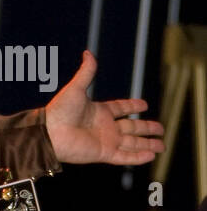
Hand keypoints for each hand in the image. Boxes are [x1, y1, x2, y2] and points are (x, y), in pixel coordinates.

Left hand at [44, 51, 163, 164]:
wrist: (49, 133)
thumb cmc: (59, 111)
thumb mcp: (76, 88)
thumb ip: (86, 72)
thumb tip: (88, 53)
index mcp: (98, 111)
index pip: (120, 109)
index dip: (131, 106)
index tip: (144, 105)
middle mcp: (104, 127)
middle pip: (131, 128)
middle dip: (147, 128)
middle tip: (161, 129)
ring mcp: (104, 141)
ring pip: (132, 143)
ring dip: (147, 144)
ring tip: (162, 146)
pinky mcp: (103, 153)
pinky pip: (124, 157)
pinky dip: (138, 157)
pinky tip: (150, 156)